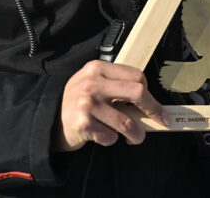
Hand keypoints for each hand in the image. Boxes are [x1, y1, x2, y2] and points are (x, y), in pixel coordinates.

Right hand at [53, 60, 167, 151]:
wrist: (48, 120)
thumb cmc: (77, 102)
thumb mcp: (93, 84)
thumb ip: (116, 86)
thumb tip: (149, 103)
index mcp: (98, 69)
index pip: (136, 75)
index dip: (150, 92)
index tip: (155, 105)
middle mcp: (93, 83)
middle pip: (138, 92)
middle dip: (154, 109)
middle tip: (161, 120)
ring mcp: (87, 104)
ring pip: (127, 122)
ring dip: (136, 134)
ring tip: (135, 138)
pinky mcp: (83, 124)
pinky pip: (111, 136)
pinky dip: (112, 140)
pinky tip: (104, 136)